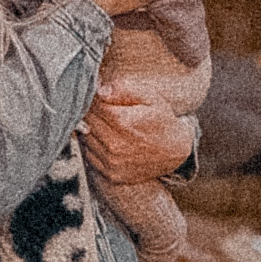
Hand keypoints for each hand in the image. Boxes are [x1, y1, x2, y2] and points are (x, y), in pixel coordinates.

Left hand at [80, 79, 194, 184]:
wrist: (175, 150)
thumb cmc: (162, 120)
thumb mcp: (151, 97)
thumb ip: (124, 88)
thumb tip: (100, 91)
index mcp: (122, 122)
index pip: (93, 105)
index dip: (97, 98)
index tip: (104, 97)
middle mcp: (114, 144)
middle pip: (87, 121)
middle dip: (93, 112)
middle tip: (107, 110)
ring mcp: (111, 161)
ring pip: (85, 137)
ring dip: (91, 128)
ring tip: (108, 125)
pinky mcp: (111, 173)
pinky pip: (89, 154)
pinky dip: (93, 145)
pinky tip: (107, 139)